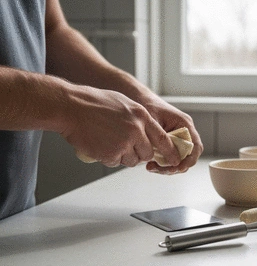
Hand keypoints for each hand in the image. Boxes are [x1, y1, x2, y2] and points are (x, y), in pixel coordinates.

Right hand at [60, 85, 180, 167]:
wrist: (71, 107)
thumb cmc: (94, 103)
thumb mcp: (124, 104)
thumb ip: (139, 119)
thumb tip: (148, 132)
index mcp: (142, 116)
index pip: (163, 139)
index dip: (170, 151)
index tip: (175, 159)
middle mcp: (136, 130)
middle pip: (147, 153)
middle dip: (139, 153)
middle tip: (126, 146)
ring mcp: (123, 143)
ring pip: (132, 160)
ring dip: (123, 156)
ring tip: (108, 141)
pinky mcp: (110, 154)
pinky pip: (115, 163)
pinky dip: (109, 158)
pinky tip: (100, 145)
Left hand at [135, 91, 203, 173]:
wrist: (139, 98)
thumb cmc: (147, 106)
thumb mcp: (154, 123)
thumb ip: (163, 140)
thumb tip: (171, 159)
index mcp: (185, 124)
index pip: (195, 147)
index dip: (188, 161)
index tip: (175, 168)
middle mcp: (185, 131)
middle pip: (188, 157)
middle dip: (174, 167)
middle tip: (157, 169)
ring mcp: (178, 137)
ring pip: (179, 159)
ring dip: (167, 167)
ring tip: (151, 167)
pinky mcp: (170, 141)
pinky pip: (171, 156)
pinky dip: (163, 163)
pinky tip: (151, 164)